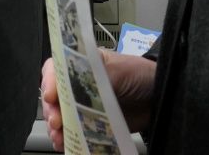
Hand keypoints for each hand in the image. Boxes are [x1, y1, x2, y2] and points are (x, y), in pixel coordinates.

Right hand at [40, 51, 155, 149]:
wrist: (158, 98)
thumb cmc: (138, 75)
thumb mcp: (117, 69)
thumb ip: (95, 73)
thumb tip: (74, 83)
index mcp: (81, 64)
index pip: (56, 70)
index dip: (50, 82)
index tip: (51, 96)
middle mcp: (78, 84)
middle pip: (54, 96)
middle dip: (51, 110)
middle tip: (57, 122)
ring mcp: (83, 106)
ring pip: (60, 116)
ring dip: (56, 128)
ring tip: (60, 138)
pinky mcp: (91, 124)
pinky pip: (74, 132)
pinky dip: (68, 139)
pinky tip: (67, 144)